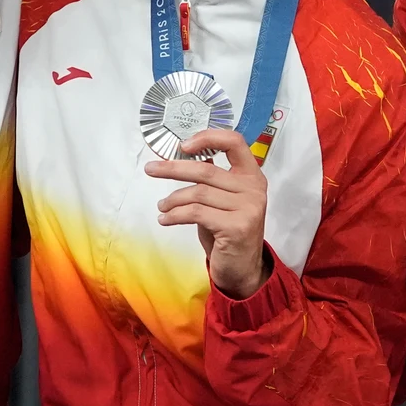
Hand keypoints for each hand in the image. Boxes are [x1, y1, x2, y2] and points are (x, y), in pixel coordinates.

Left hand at [146, 128, 268, 298]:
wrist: (243, 268)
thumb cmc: (227, 230)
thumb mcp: (222, 200)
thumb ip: (211, 179)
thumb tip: (180, 156)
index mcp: (252, 175)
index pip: (235, 142)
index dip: (208, 138)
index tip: (183, 145)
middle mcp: (254, 189)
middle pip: (207, 170)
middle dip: (173, 169)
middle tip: (151, 169)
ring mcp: (248, 208)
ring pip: (198, 193)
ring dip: (173, 199)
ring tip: (162, 207)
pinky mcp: (237, 227)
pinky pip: (196, 213)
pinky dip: (175, 215)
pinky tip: (166, 219)